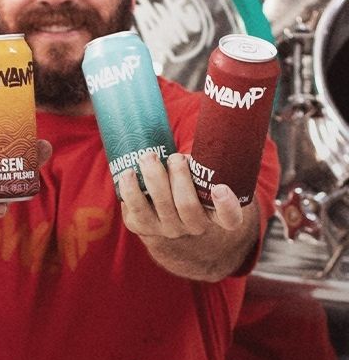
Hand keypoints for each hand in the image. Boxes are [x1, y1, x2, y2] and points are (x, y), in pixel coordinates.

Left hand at [119, 151, 244, 239]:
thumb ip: (200, 163)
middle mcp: (193, 226)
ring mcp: (167, 229)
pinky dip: (130, 188)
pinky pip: (136, 208)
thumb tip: (200, 131)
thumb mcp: (199, 175)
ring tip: (148, 157)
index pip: (230, 219)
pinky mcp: (142, 225)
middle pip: (187, 205)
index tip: (220, 188)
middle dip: (179, 176)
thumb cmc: (185, 182)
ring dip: (154, 177)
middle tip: (175, 158)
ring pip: (162, 204)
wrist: (159, 208)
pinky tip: (129, 173)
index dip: (227, 206)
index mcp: (214, 215)